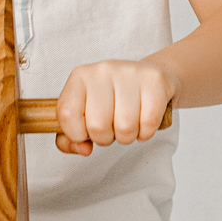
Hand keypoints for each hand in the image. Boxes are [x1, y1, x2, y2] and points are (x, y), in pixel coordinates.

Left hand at [54, 59, 177, 155]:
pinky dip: (146, 132)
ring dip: (127, 137)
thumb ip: (72, 138)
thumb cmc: (114, 99)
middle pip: (97, 125)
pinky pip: (149, 122)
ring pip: (125, 126)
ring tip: (127, 126)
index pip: (67, 114)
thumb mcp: (86, 113)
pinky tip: (143, 124)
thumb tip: (83, 149)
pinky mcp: (154, 80)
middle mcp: (102, 71)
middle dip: (105, 138)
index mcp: (80, 77)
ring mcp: (129, 73)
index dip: (76, 134)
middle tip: (111, 130)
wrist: (148, 78)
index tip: (86, 133)